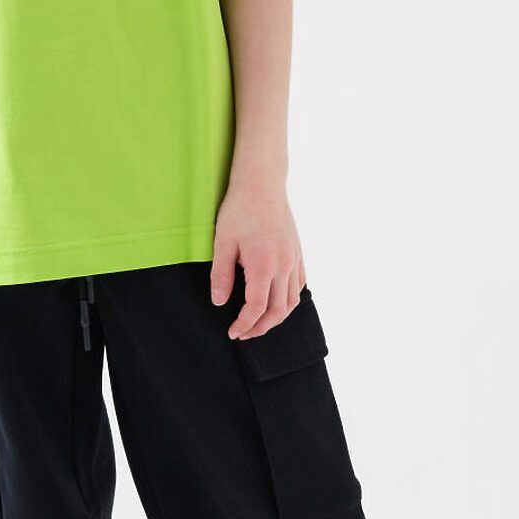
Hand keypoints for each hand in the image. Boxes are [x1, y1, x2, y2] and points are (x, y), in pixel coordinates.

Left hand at [211, 174, 305, 339]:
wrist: (262, 184)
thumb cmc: (239, 209)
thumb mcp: (223, 242)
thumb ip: (221, 275)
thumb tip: (219, 302)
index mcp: (263, 266)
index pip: (256, 308)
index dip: (244, 325)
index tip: (233, 332)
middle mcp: (283, 266)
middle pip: (278, 311)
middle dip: (261, 327)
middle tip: (244, 333)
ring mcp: (294, 259)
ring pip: (292, 301)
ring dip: (277, 317)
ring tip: (260, 322)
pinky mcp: (297, 252)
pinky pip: (299, 285)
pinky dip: (290, 299)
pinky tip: (277, 301)